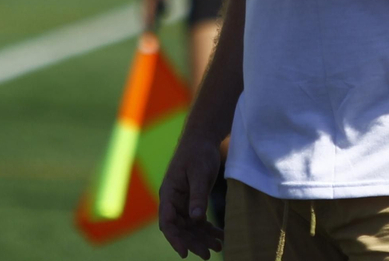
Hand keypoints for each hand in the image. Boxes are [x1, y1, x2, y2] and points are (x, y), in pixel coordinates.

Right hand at [158, 133, 224, 258]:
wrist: (203, 139)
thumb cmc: (198, 153)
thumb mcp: (199, 173)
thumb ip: (197, 195)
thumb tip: (195, 218)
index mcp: (169, 194)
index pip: (167, 222)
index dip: (175, 239)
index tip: (185, 253)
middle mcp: (173, 202)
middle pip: (180, 229)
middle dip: (193, 243)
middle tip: (208, 255)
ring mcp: (183, 203)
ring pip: (190, 227)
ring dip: (202, 239)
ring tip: (218, 247)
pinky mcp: (193, 202)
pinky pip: (199, 221)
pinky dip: (208, 230)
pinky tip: (220, 236)